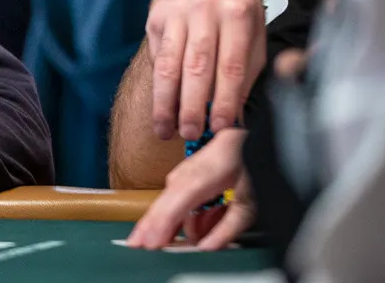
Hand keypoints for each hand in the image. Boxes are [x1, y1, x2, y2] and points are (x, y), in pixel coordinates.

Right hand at [126, 127, 253, 250]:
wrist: (243, 137)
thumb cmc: (248, 163)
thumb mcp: (248, 202)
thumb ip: (228, 227)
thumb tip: (207, 247)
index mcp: (200, 179)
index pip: (173, 206)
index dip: (161, 226)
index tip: (151, 243)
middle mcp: (184, 175)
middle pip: (161, 205)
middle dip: (149, 227)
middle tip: (136, 244)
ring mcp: (181, 174)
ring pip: (165, 204)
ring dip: (167, 225)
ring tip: (167, 243)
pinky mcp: (182, 176)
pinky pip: (174, 201)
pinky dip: (176, 218)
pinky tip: (186, 231)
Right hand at [147, 0, 265, 140]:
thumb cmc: (237, 10)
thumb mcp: (254, 32)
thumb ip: (248, 71)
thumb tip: (237, 117)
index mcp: (238, 13)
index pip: (231, 65)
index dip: (225, 100)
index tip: (221, 127)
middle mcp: (205, 9)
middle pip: (196, 66)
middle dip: (192, 106)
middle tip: (190, 134)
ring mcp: (177, 11)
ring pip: (169, 64)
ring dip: (166, 101)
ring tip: (165, 129)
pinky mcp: (156, 16)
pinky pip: (157, 56)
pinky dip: (159, 84)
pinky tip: (162, 105)